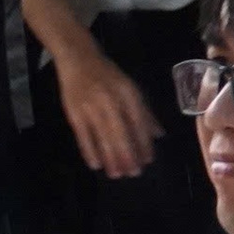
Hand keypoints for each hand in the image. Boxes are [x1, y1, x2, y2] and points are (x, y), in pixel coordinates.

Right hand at [52, 45, 161, 178]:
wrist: (78, 59)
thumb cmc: (107, 75)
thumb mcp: (129, 88)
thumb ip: (143, 111)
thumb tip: (158, 134)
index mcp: (128, 94)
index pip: (138, 123)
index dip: (143, 143)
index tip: (147, 160)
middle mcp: (110, 101)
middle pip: (121, 134)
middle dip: (128, 155)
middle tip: (133, 173)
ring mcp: (91, 108)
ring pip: (103, 138)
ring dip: (110, 158)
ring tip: (116, 174)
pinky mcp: (75, 114)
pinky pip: (83, 137)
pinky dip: (89, 151)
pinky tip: (96, 165)